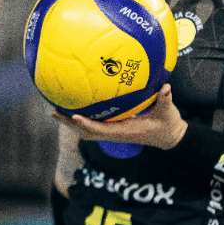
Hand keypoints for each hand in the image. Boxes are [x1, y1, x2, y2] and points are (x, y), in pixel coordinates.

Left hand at [51, 84, 188, 150]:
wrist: (170, 137)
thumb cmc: (168, 125)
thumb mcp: (168, 112)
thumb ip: (165, 99)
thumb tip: (167, 87)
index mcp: (123, 131)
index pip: (100, 130)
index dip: (86, 124)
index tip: (73, 116)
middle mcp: (114, 133)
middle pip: (85, 131)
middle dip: (68, 123)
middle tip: (53, 111)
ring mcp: (112, 132)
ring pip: (86, 130)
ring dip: (70, 122)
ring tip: (55, 110)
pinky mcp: (113, 129)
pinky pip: (92, 126)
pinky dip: (80, 119)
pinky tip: (73, 108)